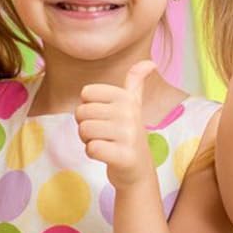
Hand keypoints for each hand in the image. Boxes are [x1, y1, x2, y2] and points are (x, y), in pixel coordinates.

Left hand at [76, 60, 157, 189]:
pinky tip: (106, 155)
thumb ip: (136, 82)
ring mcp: (128, 135)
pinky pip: (91, 148)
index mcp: (127, 98)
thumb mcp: (133, 106)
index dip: (89, 108)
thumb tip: (150, 62)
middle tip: (104, 135)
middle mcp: (130, 113)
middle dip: (86, 127)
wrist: (138, 171)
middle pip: (82, 112)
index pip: (86, 93)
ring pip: (84, 130)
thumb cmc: (128, 136)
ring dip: (88, 141)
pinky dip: (93, 154)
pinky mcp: (124, 156)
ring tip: (106, 144)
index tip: (104, 118)